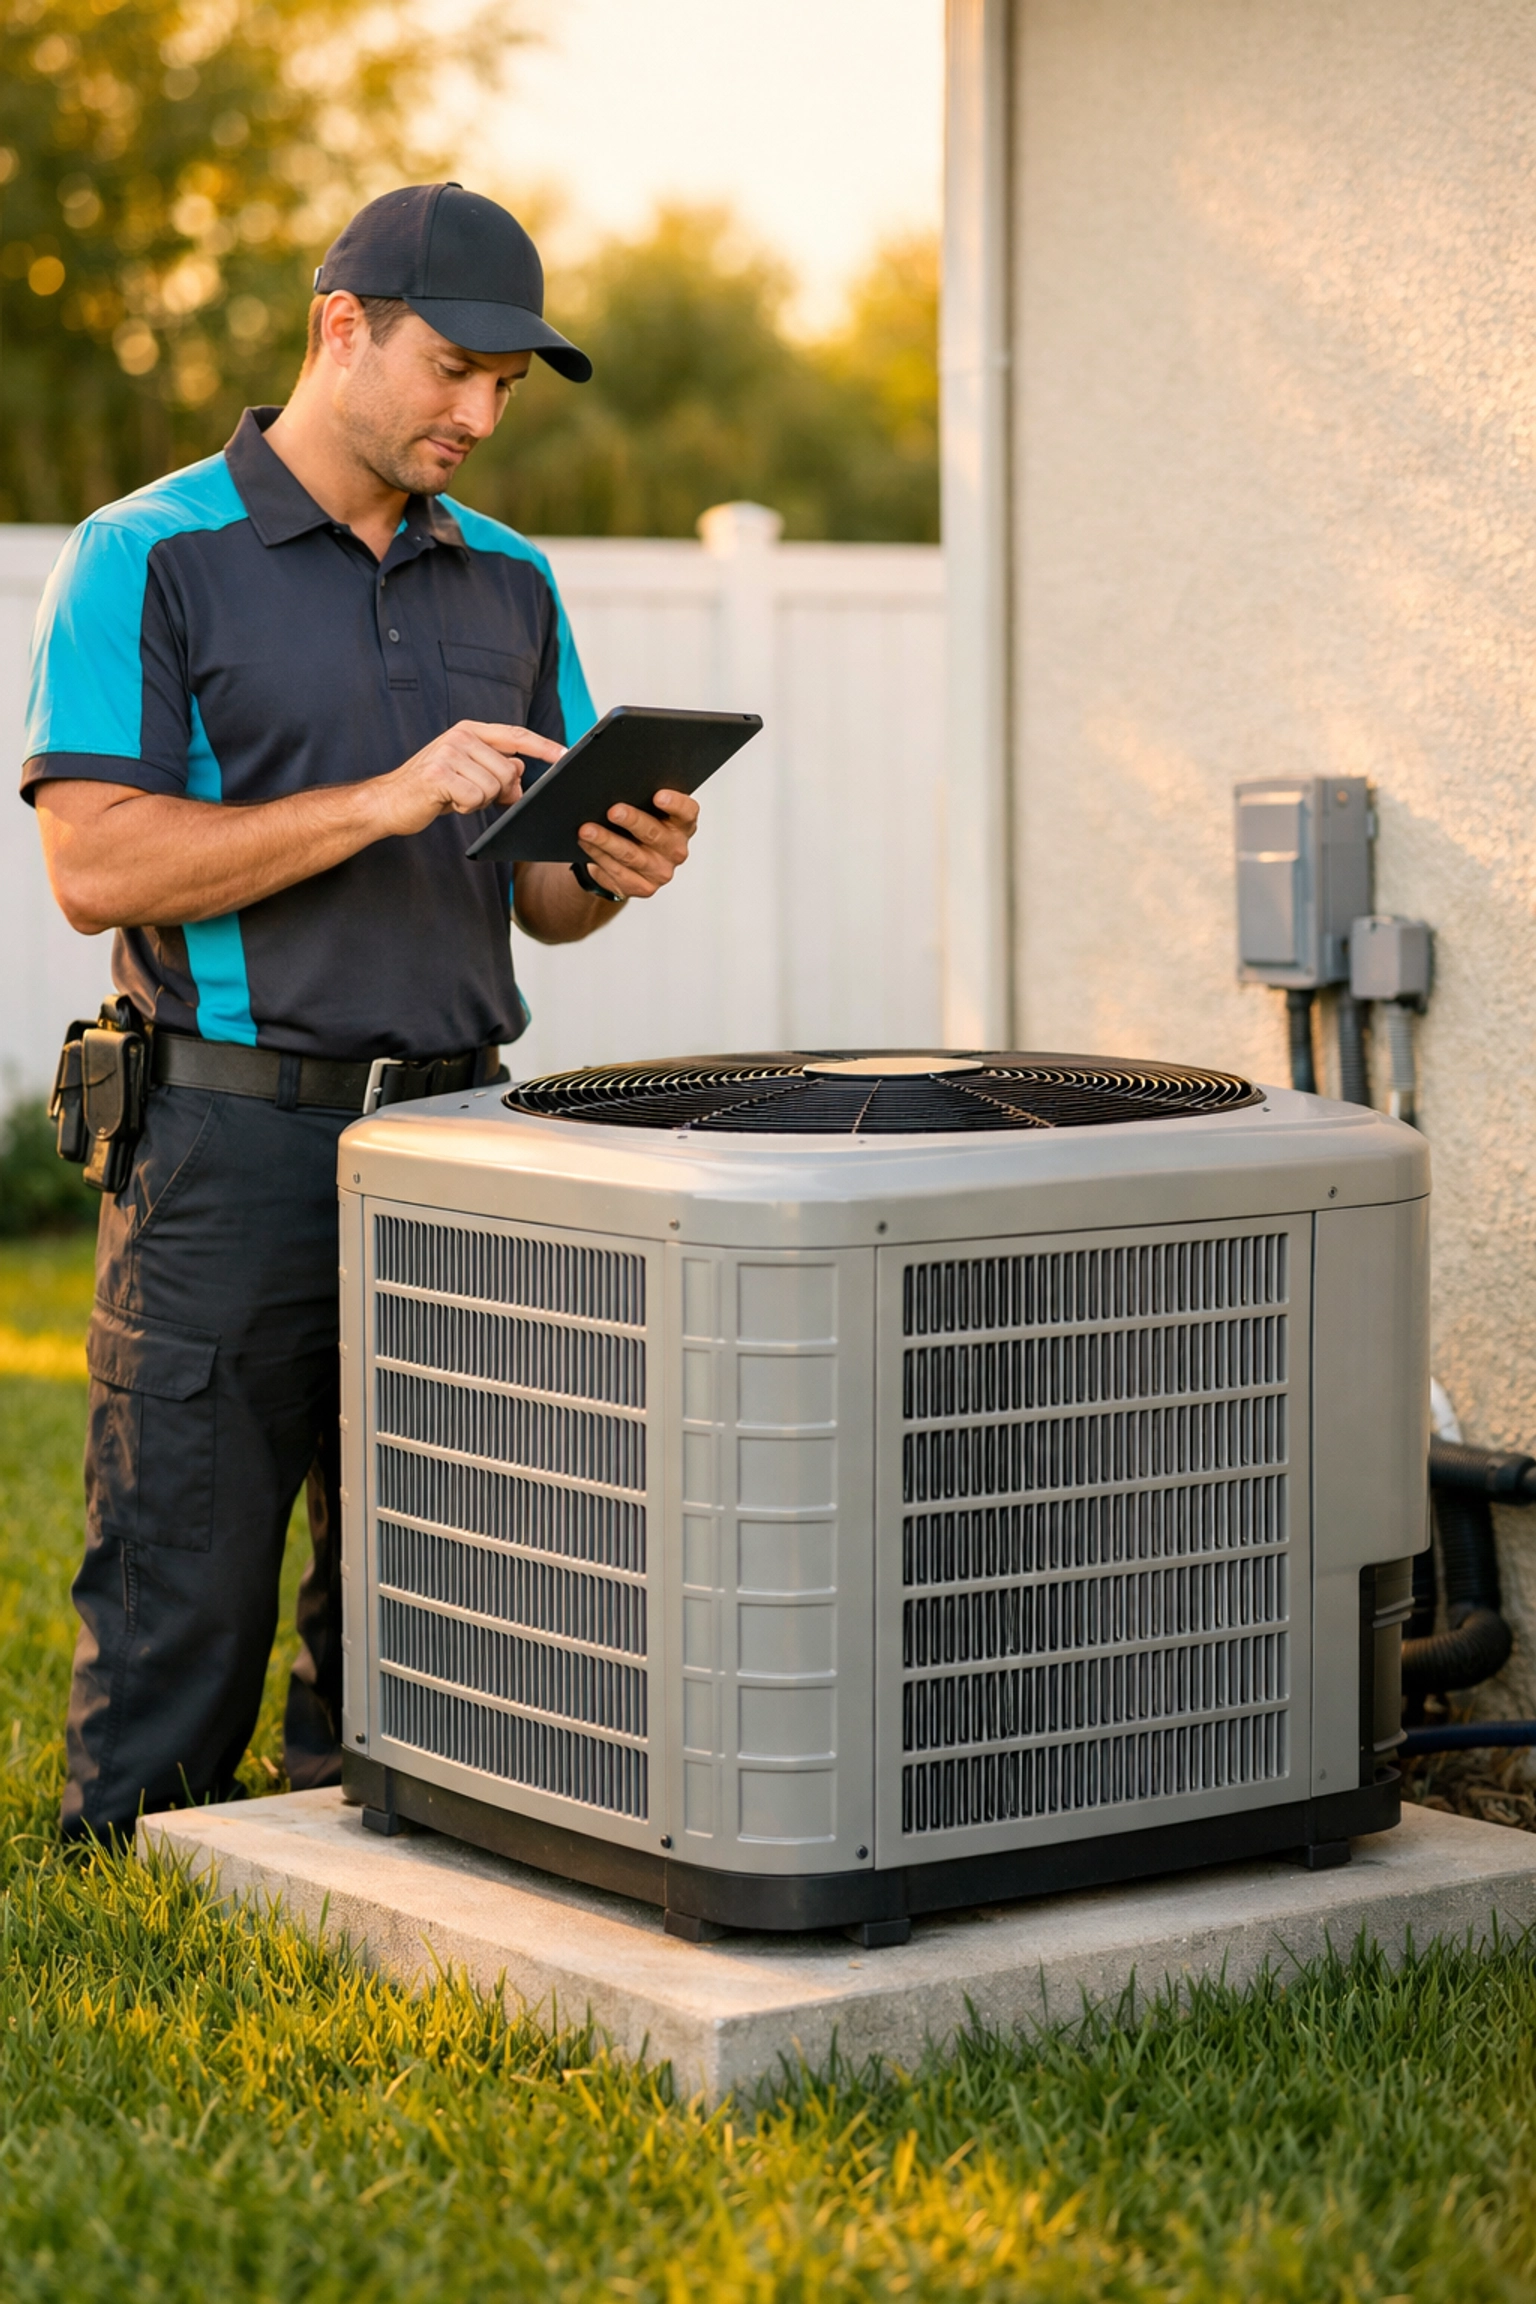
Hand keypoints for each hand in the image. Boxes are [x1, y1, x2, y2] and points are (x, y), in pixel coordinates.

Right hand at [373, 721, 565, 837]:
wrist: (390, 802)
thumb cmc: (431, 789)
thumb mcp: (468, 774)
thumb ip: (495, 767)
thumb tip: (521, 768)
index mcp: (469, 731)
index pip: (516, 735)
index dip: (543, 746)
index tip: (566, 755)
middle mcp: (460, 736)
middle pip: (509, 770)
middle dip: (498, 791)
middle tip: (472, 795)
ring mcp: (449, 753)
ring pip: (494, 786)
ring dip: (479, 801)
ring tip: (455, 796)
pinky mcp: (439, 774)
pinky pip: (476, 798)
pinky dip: (466, 808)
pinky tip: (447, 802)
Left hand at [576, 790, 700, 899]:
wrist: (627, 860)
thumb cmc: (635, 824)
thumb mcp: (642, 806)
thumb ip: (637, 788)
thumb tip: (608, 763)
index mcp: (682, 823)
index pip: (687, 812)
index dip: (675, 804)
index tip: (658, 794)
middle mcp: (676, 848)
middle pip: (655, 834)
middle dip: (633, 821)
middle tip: (613, 810)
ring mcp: (661, 871)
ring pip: (631, 855)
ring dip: (606, 841)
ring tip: (586, 828)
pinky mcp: (643, 887)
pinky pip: (618, 872)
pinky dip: (598, 856)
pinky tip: (585, 843)